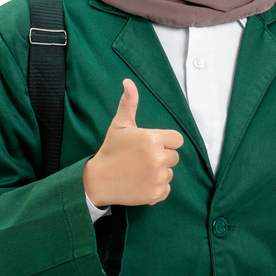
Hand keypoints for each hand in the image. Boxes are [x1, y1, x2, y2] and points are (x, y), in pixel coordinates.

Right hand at [83, 78, 183, 206]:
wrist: (98, 180)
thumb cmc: (110, 151)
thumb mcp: (119, 125)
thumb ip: (129, 103)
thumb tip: (129, 82)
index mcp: (153, 139)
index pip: (177, 140)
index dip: (165, 141)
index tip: (150, 145)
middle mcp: (159, 158)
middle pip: (174, 156)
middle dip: (161, 156)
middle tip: (141, 159)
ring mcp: (158, 177)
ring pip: (169, 172)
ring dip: (159, 172)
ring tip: (139, 171)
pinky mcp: (156, 193)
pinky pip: (166, 188)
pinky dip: (156, 187)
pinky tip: (141, 182)